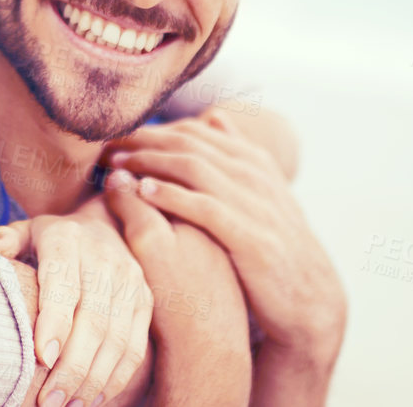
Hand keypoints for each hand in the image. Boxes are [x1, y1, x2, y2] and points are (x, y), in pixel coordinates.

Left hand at [0, 200, 152, 406]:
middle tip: (49, 401)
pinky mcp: (144, 302)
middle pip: (94, 320)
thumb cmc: (50, 242)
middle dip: (72, 367)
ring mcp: (129, 282)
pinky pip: (134, 347)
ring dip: (93, 380)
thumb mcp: (26, 231)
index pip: (65, 283)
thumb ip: (7, 240)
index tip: (42, 357)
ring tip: (68, 406)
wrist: (102, 227)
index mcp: (68, 240)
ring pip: (117, 340)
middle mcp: (104, 259)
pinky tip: (93, 398)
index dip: (56, 321)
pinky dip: (116, 378)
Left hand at [104, 112, 346, 365]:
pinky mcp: (252, 237)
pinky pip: (206, 207)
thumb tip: (214, 114)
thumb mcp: (262, 192)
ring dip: (149, 163)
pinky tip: (143, 193)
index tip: (116, 136)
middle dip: (142, 142)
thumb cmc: (275, 244)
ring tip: (114, 166)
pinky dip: (173, 195)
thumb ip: (237, 155)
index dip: (152, 130)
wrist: (310, 297)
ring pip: (194, 168)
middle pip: (189, 144)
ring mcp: (256, 204)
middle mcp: (255, 176)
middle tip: (103, 147)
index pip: (195, 131)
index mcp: (254, 162)